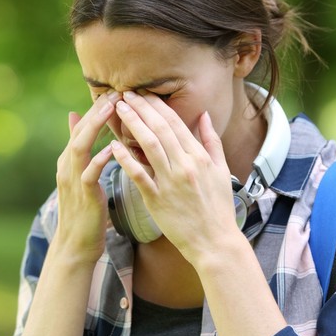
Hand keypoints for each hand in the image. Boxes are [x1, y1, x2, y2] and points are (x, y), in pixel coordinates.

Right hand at [54, 91, 119, 261]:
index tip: (116, 92)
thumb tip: (77, 120)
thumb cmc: (85, 211)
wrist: (76, 245)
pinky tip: (112, 149)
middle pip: (80, 131)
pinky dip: (100, 159)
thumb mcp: (82, 177)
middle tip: (115, 92)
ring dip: (96, 127)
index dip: (97, 109)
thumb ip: (81, 150)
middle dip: (97, 111)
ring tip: (112, 110)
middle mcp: (67, 167)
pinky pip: (89, 174)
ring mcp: (73, 181)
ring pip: (80, 147)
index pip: (82, 128)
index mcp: (69, 161)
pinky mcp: (83, 196)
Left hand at [111, 91, 239, 262]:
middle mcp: (185, 165)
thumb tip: (205, 115)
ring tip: (119, 109)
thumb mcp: (222, 171)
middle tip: (125, 93)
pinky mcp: (157, 199)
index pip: (176, 123)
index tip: (144, 93)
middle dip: (142, 108)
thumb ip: (212, 141)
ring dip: (133, 124)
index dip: (158, 106)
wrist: (214, 242)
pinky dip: (126, 159)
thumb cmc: (218, 208)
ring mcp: (171, 182)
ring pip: (149, 146)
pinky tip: (114, 146)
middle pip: (160, 129)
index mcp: (200, 157)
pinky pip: (139, 175)